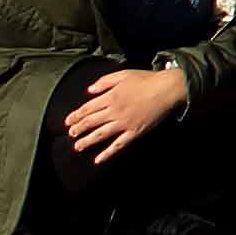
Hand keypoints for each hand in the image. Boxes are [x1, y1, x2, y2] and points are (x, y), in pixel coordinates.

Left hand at [60, 63, 190, 161]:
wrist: (167, 89)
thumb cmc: (146, 79)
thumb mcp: (123, 74)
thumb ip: (104, 81)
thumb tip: (90, 90)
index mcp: (110, 96)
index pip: (88, 108)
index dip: (76, 115)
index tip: (68, 121)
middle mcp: (114, 111)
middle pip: (91, 122)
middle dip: (79, 129)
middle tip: (71, 134)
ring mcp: (124, 123)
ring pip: (101, 134)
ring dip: (87, 141)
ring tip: (78, 147)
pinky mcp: (134, 132)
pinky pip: (118, 145)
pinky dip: (107, 153)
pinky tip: (99, 159)